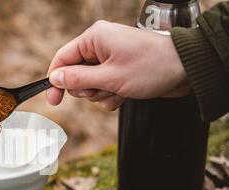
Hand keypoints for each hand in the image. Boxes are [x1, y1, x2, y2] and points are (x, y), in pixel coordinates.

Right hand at [46, 20, 189, 110]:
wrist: (185, 70)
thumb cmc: (150, 67)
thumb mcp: (109, 77)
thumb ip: (78, 78)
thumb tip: (54, 78)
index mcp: (94, 38)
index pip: (62, 59)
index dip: (56, 81)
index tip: (53, 101)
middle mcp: (100, 46)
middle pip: (75, 75)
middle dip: (87, 89)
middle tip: (102, 89)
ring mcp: (110, 59)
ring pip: (90, 85)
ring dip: (102, 94)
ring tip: (120, 90)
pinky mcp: (119, 70)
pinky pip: (104, 89)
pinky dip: (112, 96)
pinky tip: (125, 94)